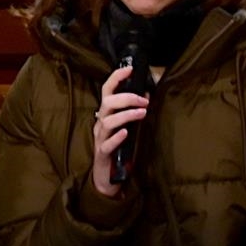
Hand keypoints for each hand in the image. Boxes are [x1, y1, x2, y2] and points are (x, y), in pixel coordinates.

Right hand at [91, 65, 148, 197]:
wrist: (107, 176)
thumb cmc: (118, 147)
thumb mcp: (126, 126)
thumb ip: (132, 111)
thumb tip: (146, 94)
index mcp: (106, 114)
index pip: (107, 91)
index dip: (116, 78)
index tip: (129, 69)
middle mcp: (100, 123)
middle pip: (108, 103)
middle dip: (127, 98)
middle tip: (144, 101)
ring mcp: (100, 138)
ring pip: (108, 121)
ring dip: (126, 115)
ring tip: (143, 113)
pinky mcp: (103, 153)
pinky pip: (107, 143)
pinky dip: (117, 137)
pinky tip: (126, 133)